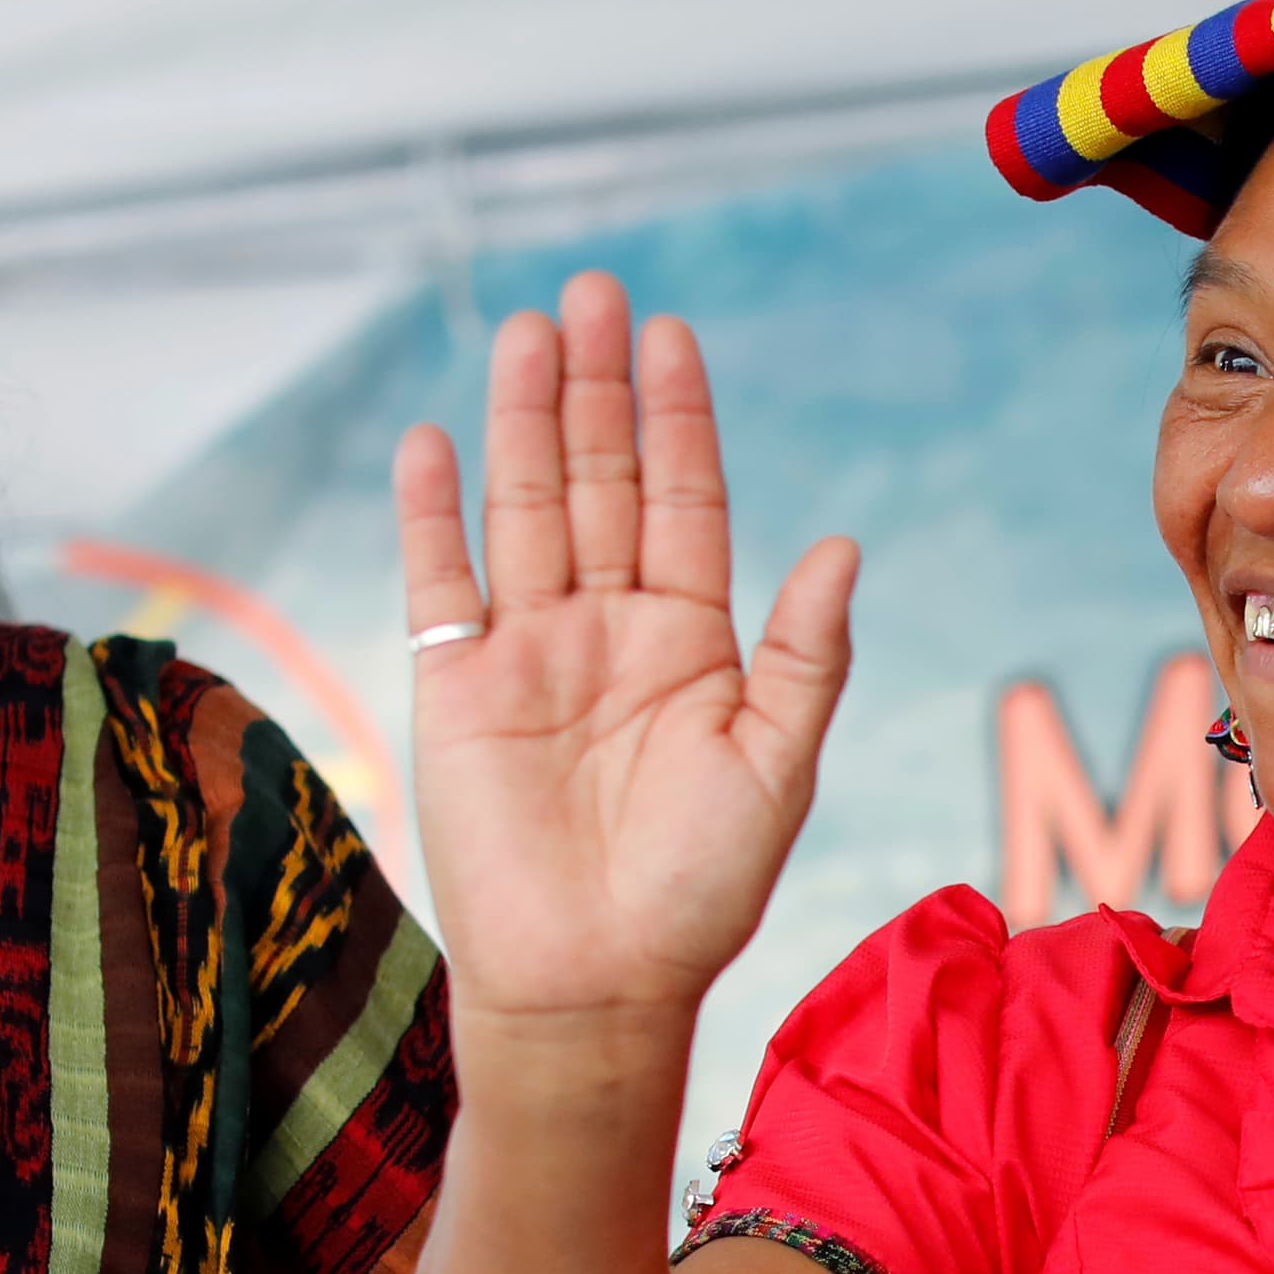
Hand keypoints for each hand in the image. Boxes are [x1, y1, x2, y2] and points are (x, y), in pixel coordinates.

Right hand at [396, 272, 858, 1026]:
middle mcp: (609, 628)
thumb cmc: (698, 888)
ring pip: (526, 507)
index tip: (672, 335)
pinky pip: (440, 579)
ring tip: (527, 331)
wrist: (595, 981)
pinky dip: (431, 511)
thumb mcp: (776, 765)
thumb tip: (842, 546)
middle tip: (593, 292)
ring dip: (524, 420)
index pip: (684, 500)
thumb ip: (805, 655)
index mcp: (693, 640)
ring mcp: (529, 651)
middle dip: (599, 388)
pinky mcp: (456, 687)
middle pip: (602, 481)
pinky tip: (432, 438)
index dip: (677, 418)